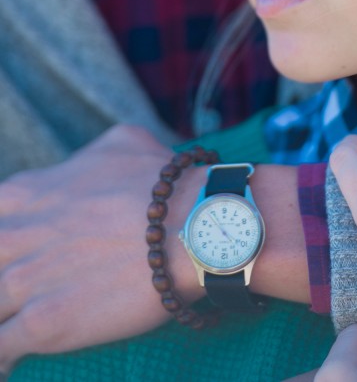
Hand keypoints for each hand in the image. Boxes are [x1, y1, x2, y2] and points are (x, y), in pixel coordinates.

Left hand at [0, 124, 206, 369]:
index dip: (8, 239)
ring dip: (6, 314)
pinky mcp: (44, 323)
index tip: (23, 251)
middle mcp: (15, 235)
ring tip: (25, 319)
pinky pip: (3, 347)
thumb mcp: (121, 142)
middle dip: (5, 275)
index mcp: (26, 192)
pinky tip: (18, 357)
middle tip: (31, 283)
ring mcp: (25, 281)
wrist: (193, 226)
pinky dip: (8, 354)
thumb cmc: (163, 183)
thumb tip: (86, 167)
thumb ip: (85, 158)